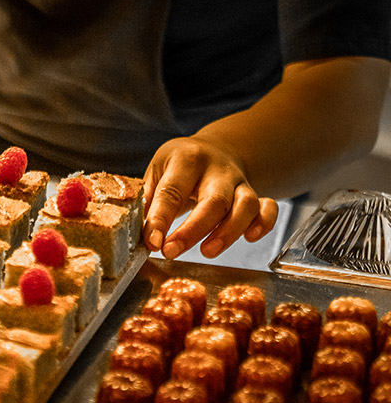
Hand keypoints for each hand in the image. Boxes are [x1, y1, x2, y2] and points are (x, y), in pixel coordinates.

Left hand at [142, 136, 279, 258]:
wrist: (213, 150)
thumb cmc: (177, 167)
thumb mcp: (157, 171)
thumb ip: (147, 199)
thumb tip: (134, 231)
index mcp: (186, 160)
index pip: (172, 192)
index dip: (160, 219)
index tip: (152, 242)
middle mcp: (217, 169)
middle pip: (213, 201)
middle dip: (193, 230)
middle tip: (172, 252)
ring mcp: (239, 181)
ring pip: (245, 205)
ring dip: (229, 231)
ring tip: (207, 252)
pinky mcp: (255, 193)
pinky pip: (268, 207)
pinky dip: (264, 223)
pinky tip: (250, 237)